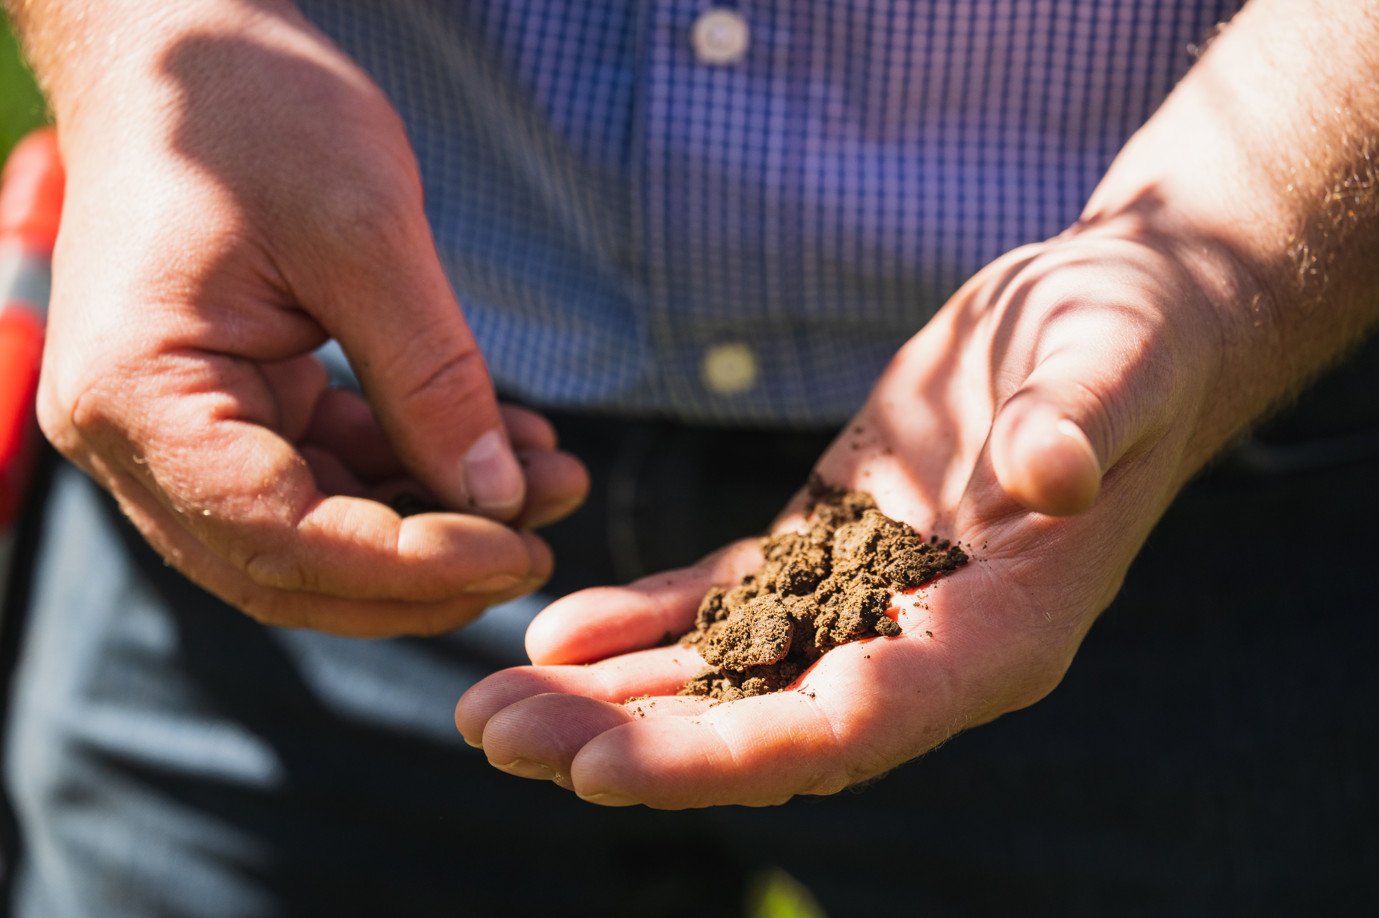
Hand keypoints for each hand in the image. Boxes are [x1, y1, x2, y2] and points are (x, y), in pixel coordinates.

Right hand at [35, 2, 586, 635]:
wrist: (181, 42)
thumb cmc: (253, 108)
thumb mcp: (363, 231)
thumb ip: (431, 376)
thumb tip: (501, 501)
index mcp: (140, 396)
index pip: (278, 535)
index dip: (410, 564)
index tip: (520, 547)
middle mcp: (134, 436)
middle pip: (290, 565)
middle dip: (428, 568)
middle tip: (543, 540)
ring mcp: (174, 427)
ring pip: (315, 531)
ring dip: (435, 522)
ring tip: (550, 479)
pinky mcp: (225, 404)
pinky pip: (324, 472)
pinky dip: (412, 469)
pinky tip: (505, 444)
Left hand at [457, 213, 1230, 805]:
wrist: (1110, 321)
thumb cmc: (1134, 339)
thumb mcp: (1115, 363)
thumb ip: (1083, 424)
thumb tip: (1049, 470)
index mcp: (998, 634)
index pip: (850, 722)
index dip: (726, 754)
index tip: (602, 769)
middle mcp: (923, 643)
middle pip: (761, 723)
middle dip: (630, 740)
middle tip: (495, 737)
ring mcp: (869, 602)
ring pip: (725, 677)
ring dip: (610, 697)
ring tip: (488, 706)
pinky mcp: (829, 547)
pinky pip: (722, 603)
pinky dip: (641, 622)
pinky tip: (556, 633)